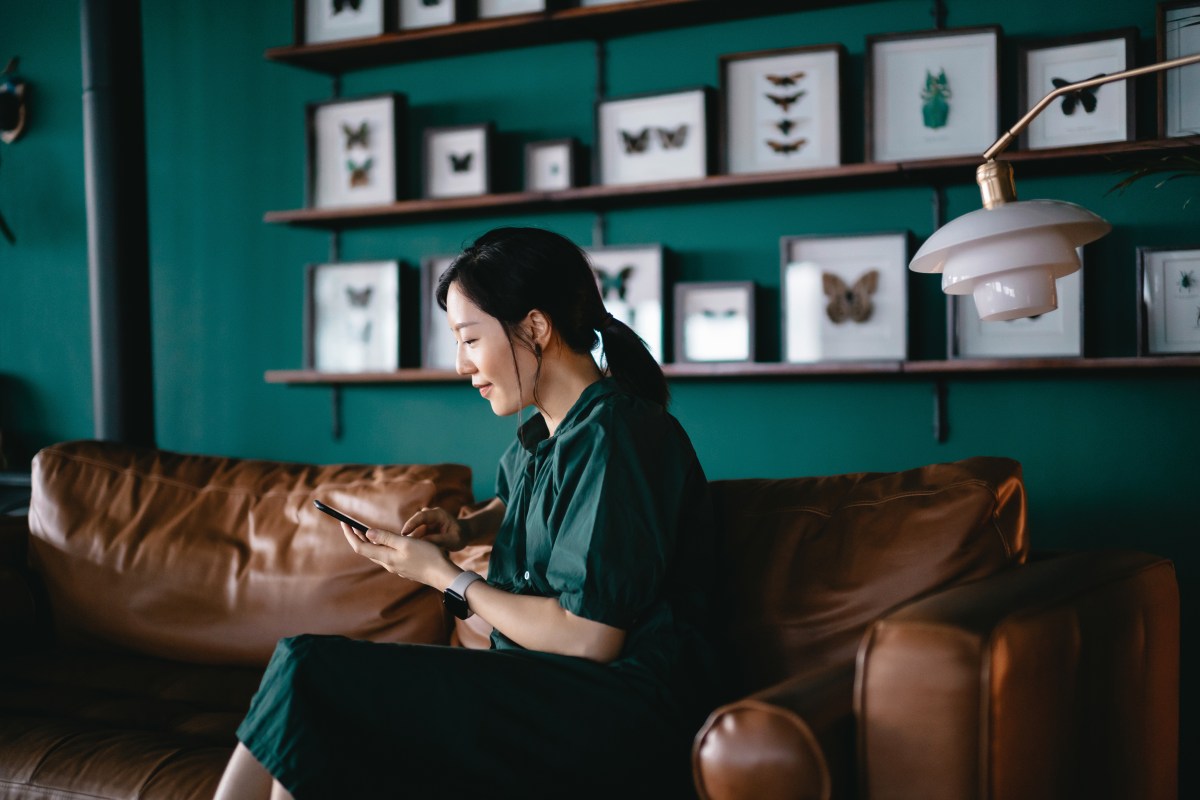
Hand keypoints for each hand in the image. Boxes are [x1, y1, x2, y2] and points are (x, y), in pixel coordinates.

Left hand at [339, 523, 457, 589]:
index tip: (344, 523)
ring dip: (369, 541)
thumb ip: (386, 538)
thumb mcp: (406, 543)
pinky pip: (388, 555)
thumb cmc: (427, 557)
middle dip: (357, 537)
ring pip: (377, 553)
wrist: (443, 575)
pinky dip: (382, 546)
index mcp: (386, 557)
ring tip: (365, 530)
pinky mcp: (404, 567)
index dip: (350, 535)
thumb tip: (366, 533)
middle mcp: (388, 564)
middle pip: (367, 550)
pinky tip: (387, 541)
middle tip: (351, 524)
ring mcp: (396, 567)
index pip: (360, 547)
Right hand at [399, 506, 471, 550]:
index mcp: (438, 514)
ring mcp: (425, 522)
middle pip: (414, 523)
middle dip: (409, 534)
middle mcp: (429, 515)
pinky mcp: (422, 529)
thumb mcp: (453, 540)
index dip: (412, 523)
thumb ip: (440, 540)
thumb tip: (424, 542)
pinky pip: (415, 535)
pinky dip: (413, 543)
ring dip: (411, 540)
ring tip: (408, 552)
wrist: (462, 534)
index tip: (404, 532)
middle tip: (403, 547)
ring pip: (413, 530)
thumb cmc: (460, 536)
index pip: (422, 516)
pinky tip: (411, 552)